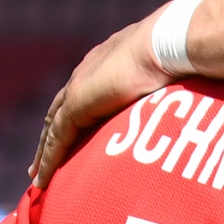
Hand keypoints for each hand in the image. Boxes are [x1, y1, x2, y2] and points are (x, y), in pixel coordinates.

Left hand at [31, 14, 175, 187]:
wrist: (166, 44)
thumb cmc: (178, 54)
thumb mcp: (167, 75)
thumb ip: (164, 88)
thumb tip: (185, 102)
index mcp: (105, 64)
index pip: (82, 96)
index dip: (73, 118)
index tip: (69, 138)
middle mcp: (86, 75)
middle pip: (59, 113)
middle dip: (50, 138)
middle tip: (41, 163)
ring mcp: (79, 89)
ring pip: (53, 129)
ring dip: (45, 154)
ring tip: (38, 178)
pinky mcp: (77, 105)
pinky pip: (57, 138)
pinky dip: (50, 159)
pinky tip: (44, 179)